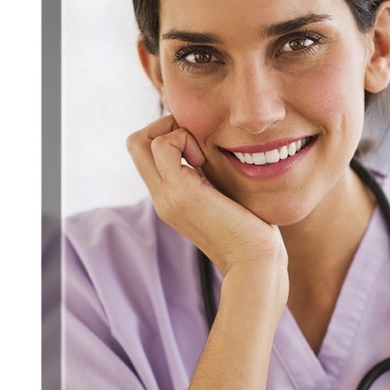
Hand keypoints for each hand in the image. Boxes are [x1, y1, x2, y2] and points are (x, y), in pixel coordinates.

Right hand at [126, 114, 286, 276]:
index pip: (145, 153)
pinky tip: (205, 161)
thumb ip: (211, 179)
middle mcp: (161, 198)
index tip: (200, 147)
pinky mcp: (181, 193)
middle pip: (135, 144)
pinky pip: (164, 146)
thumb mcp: (224, 198)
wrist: (255, 262)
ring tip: (201, 155)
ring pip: (140, 141)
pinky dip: (183, 139)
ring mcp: (166, 197)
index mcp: (170, 198)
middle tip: (197, 142)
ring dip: (173, 133)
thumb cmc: (251, 232)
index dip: (168, 135)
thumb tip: (214, 153)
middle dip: (164, 127)